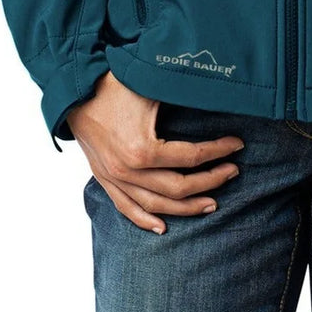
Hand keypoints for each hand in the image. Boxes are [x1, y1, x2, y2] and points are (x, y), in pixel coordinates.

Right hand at [65, 70, 245, 232]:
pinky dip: (144, 220)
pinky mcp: (104, 179)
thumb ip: (182, 92)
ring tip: (212, 203)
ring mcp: (115, 179)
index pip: (191, 157)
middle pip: (179, 187)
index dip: (218, 152)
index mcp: (143, 149)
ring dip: (186, 207)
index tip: (237, 145)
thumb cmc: (115, 84)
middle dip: (211, 181)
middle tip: (233, 173)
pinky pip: (126, 208)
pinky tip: (163, 228)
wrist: (75, 90)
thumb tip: (215, 88)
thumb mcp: (151, 85)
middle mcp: (129, 171)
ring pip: (156, 204)